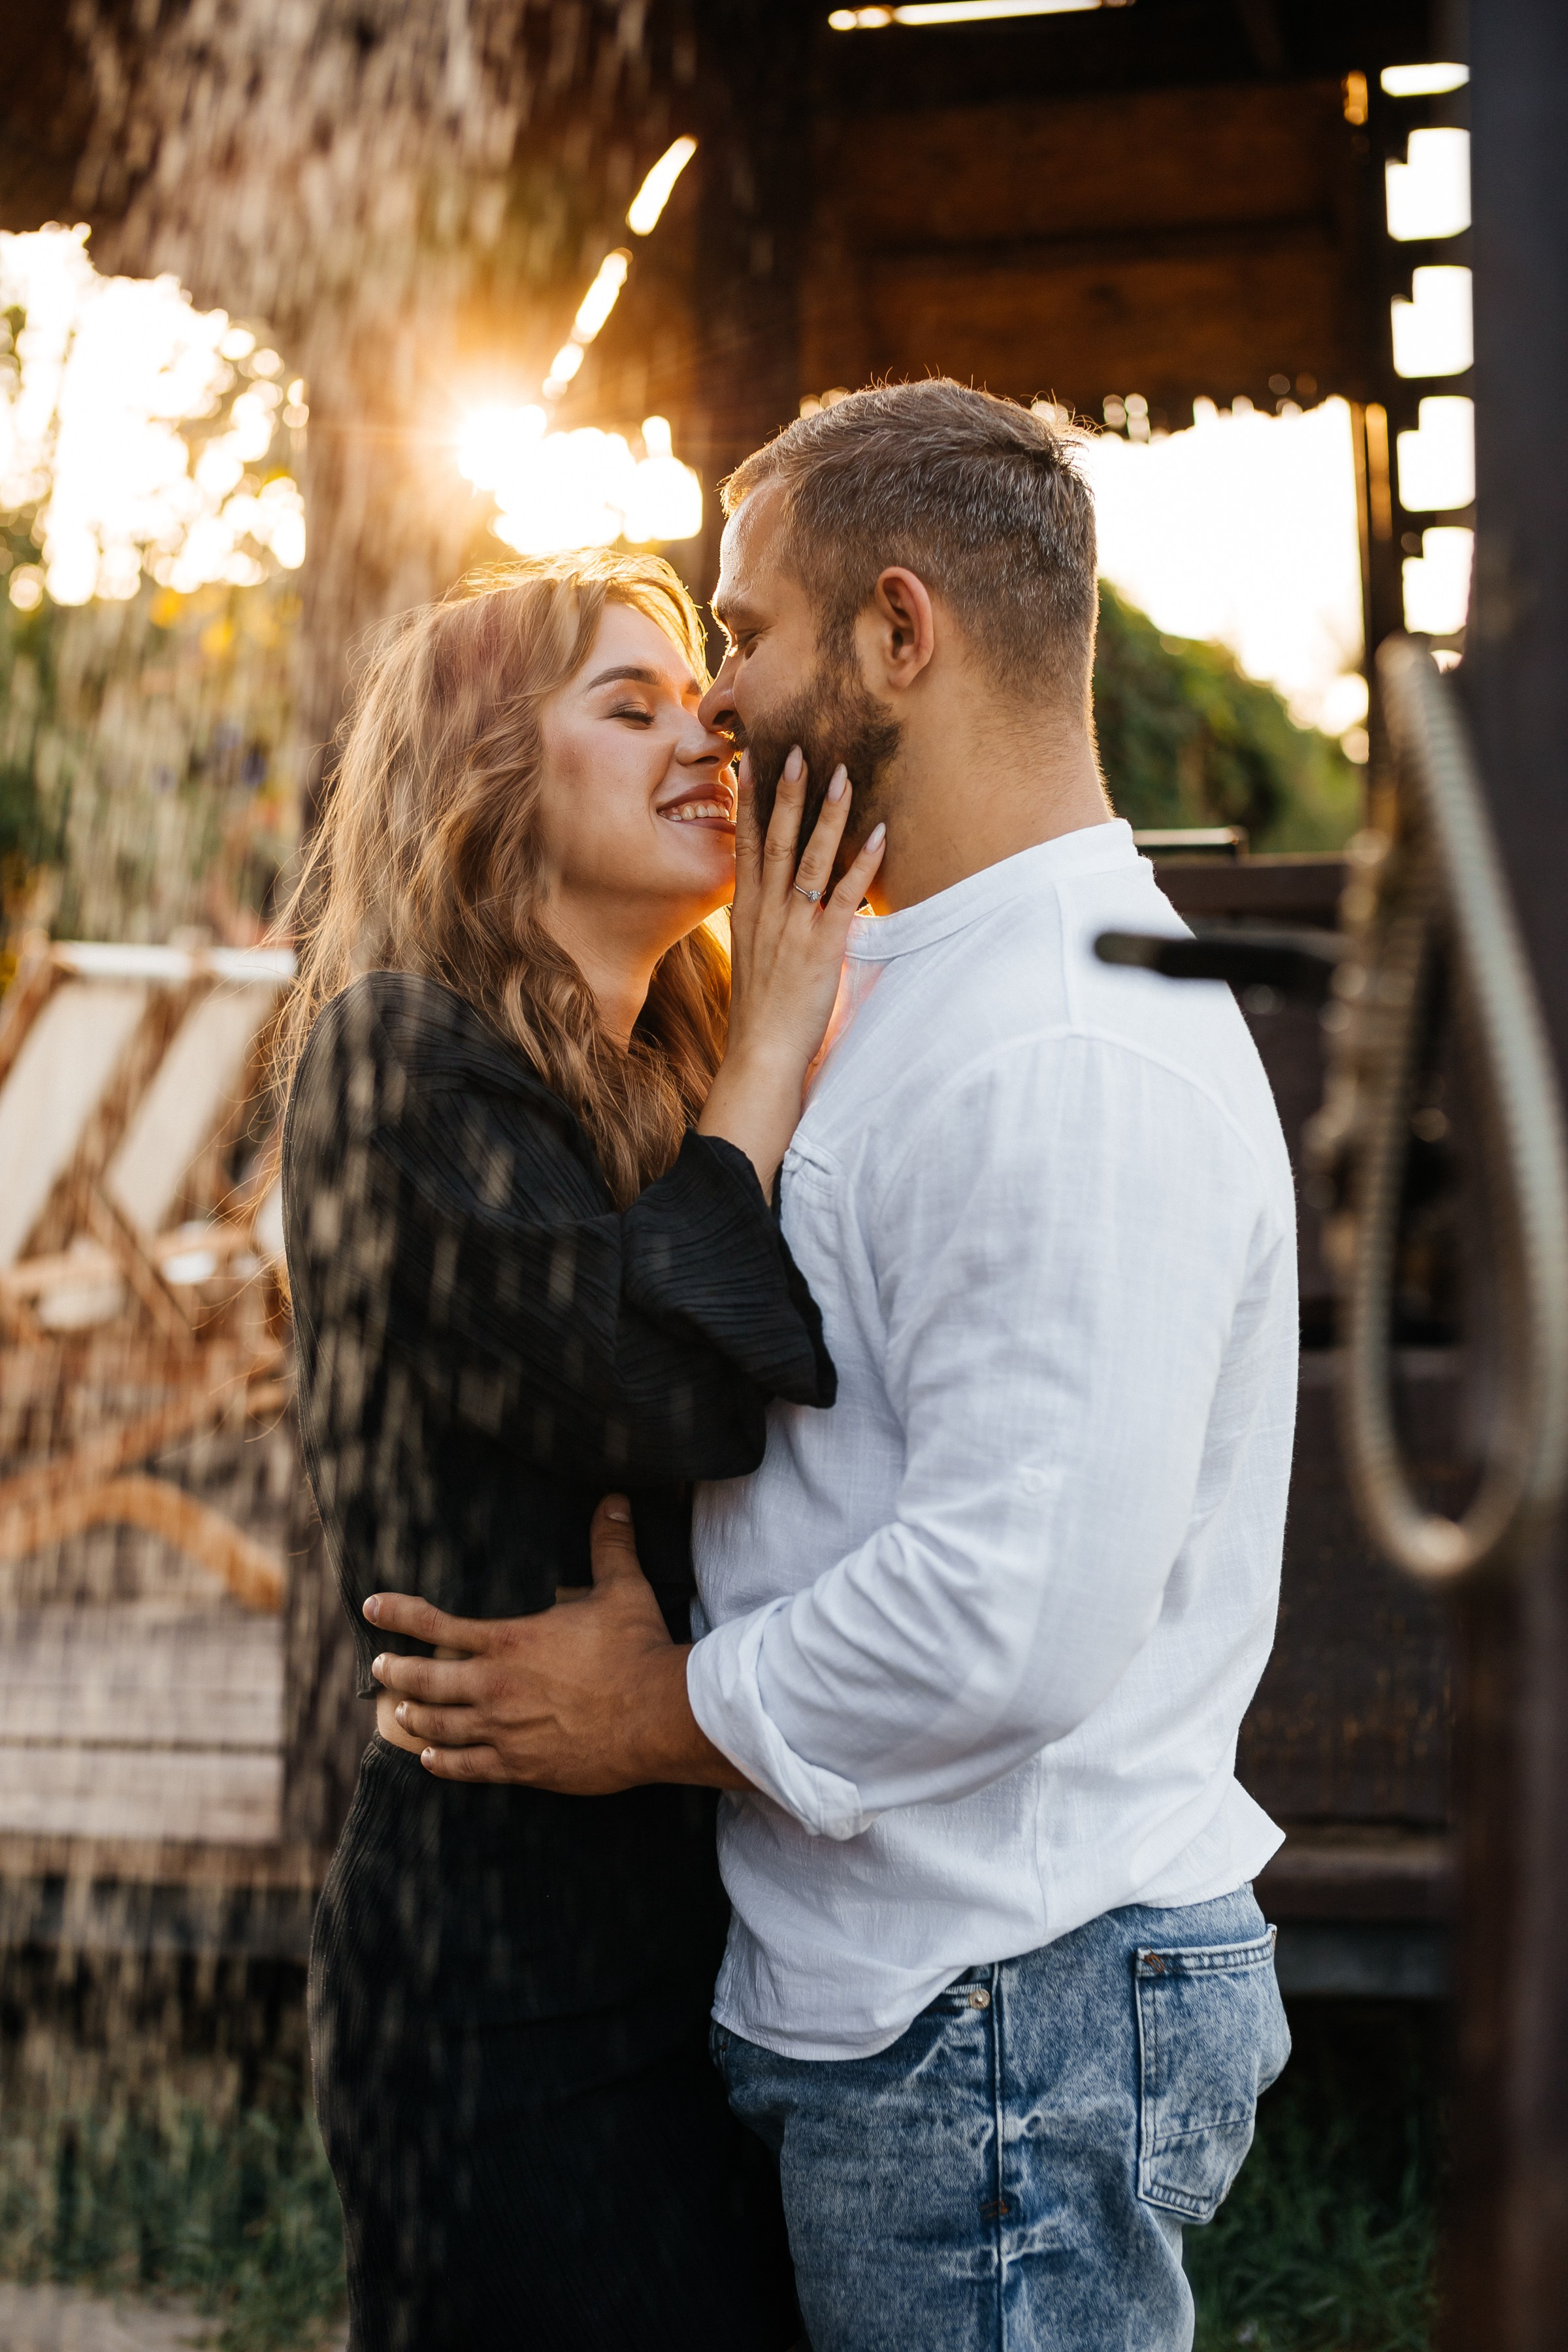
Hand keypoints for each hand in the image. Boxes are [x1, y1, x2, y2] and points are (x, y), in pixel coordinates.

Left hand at [365, 1496, 750, 1792]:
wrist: (658, 1715)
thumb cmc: (638, 1650)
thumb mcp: (623, 1588)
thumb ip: (609, 1545)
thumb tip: (614, 1501)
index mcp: (511, 1641)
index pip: (437, 1625)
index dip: (399, 1615)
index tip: (371, 1608)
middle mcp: (496, 1686)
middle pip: (426, 1681)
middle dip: (397, 1672)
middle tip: (379, 1668)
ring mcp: (505, 1731)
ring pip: (441, 1726)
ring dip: (416, 1716)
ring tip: (400, 1712)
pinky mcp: (523, 1767)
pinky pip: (469, 1768)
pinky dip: (443, 1763)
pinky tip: (429, 1760)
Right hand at [697, 747, 884, 1193]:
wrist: (759, 1059)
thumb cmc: (761, 1019)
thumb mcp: (754, 964)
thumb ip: (765, 931)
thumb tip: (774, 913)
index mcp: (747, 913)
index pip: (746, 845)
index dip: (751, 802)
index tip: (752, 761)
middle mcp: (765, 912)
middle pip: (774, 840)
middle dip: (787, 792)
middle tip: (797, 748)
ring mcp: (791, 927)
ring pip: (809, 858)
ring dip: (827, 815)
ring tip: (841, 774)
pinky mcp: (820, 947)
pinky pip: (845, 896)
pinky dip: (863, 863)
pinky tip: (879, 835)